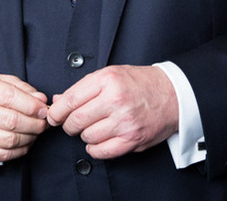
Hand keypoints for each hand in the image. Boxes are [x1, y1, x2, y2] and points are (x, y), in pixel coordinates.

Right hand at [0, 72, 48, 162]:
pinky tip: (25, 141)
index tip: (44, 109)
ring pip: (9, 140)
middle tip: (44, 122)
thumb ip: (22, 89)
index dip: (31, 105)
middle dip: (34, 123)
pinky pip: (4, 155)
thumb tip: (41, 100)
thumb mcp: (1, 81)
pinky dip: (20, 150)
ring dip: (30, 137)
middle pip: (11, 120)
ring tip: (36, 131)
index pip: (9, 97)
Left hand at [47, 65, 177, 159]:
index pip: (70, 100)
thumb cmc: (140, 82)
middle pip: (76, 120)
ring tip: (91, 128)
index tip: (53, 116)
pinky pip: (103, 151)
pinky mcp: (133, 139)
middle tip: (70, 123)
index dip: (57, 111)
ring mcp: (125, 122)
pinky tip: (97, 141)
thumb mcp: (110, 74)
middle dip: (68, 125)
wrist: (172, 94)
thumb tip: (58, 100)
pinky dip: (95, 149)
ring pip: (87, 137)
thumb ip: (83, 87)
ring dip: (84, 135)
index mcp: (107, 81)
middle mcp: (116, 101)